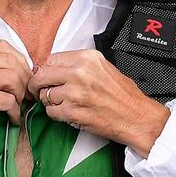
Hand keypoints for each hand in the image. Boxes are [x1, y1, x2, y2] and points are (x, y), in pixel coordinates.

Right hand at [0, 39, 31, 150]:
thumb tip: (18, 64)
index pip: (2, 45)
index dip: (19, 60)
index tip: (23, 73)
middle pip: (11, 60)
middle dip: (24, 78)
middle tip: (25, 91)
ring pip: (13, 78)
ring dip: (20, 94)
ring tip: (16, 103)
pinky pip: (9, 100)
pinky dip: (15, 111)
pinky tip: (11, 115)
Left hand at [27, 49, 169, 155]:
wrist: (137, 117)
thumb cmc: (124, 96)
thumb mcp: (104, 68)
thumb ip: (80, 65)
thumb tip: (55, 68)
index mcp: (87, 59)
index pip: (52, 59)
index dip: (46, 69)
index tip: (47, 76)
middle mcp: (79, 73)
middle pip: (42, 75)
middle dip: (38, 84)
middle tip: (40, 90)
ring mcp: (74, 93)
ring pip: (45, 94)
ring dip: (49, 101)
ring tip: (63, 104)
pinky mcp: (72, 112)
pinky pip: (51, 111)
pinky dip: (55, 114)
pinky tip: (68, 113)